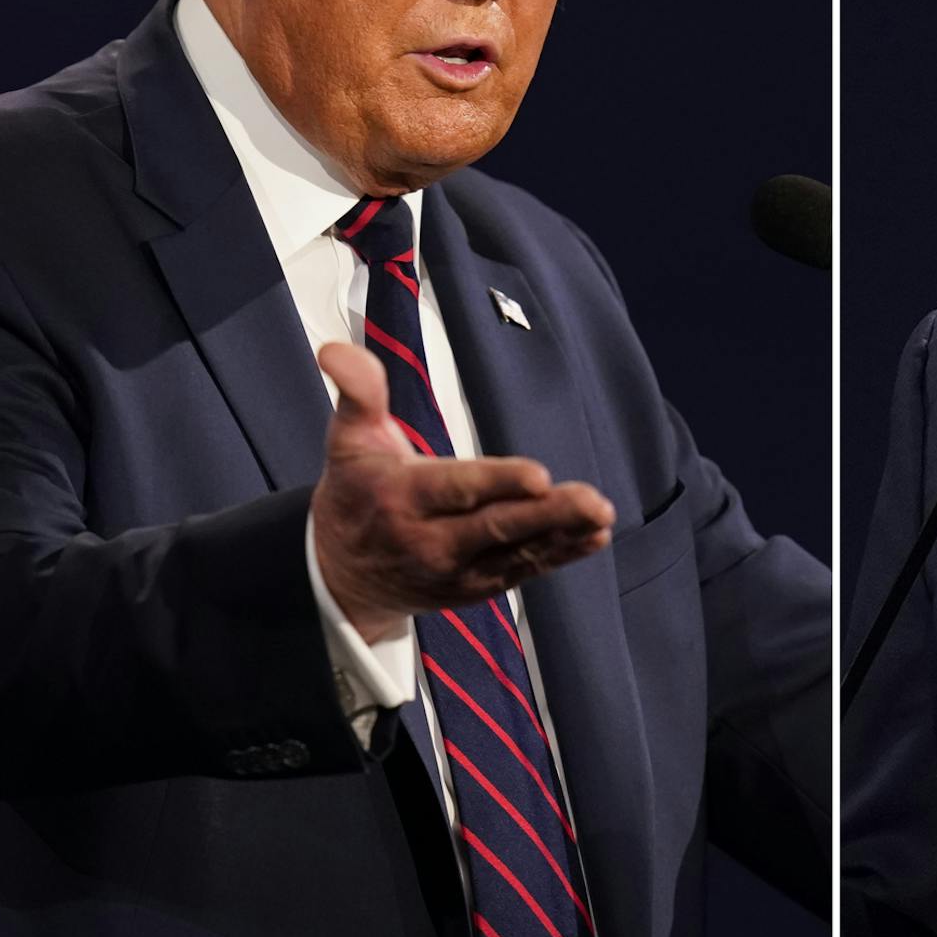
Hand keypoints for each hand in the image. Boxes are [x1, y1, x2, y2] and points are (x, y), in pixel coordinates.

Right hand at [311, 342, 614, 641]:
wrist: (340, 577)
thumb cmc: (356, 494)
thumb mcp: (348, 439)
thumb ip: (358, 391)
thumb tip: (336, 349)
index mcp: (402, 497)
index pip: (456, 489)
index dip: (498, 483)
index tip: (538, 476)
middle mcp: (430, 540)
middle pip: (496, 526)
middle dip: (547, 515)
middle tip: (592, 500)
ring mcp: (456, 570)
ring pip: (516, 552)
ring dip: (563, 536)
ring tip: (601, 517)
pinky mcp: (475, 586)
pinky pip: (522, 570)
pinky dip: (559, 556)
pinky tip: (593, 537)